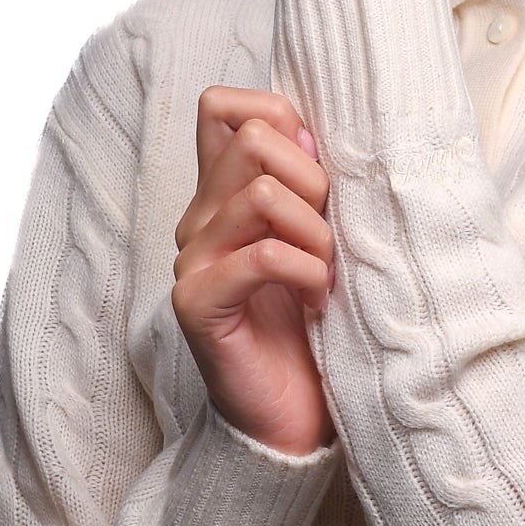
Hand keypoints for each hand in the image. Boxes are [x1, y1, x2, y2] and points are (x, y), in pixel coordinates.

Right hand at [172, 86, 335, 457]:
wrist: (295, 418)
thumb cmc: (316, 325)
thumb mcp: (322, 237)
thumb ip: (307, 181)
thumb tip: (308, 128)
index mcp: (224, 195)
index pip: (222, 107)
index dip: (278, 117)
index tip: (319, 172)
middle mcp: (199, 220)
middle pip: (254, 141)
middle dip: (313, 180)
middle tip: (333, 238)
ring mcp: (191, 261)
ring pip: (260, 194)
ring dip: (317, 235)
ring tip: (328, 276)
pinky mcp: (197, 304)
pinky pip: (263, 255)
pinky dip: (307, 273)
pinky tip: (317, 302)